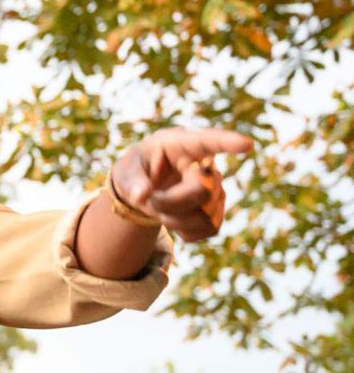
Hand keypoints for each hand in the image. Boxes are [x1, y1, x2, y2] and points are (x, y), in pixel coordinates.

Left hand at [111, 127, 252, 241]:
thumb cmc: (137, 171)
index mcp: (181, 144)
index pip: (208, 140)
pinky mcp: (218, 212)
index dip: (227, 142)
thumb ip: (132, 182)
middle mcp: (206, 165)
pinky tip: (173, 218)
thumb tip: (141, 196)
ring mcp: (216, 189)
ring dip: (174, 219)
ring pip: (205, 215)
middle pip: (202, 191)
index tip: (246, 144)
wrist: (145, 190)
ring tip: (159, 207)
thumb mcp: (126, 172)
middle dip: (169, 202)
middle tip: (149, 200)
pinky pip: (209, 230)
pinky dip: (184, 231)